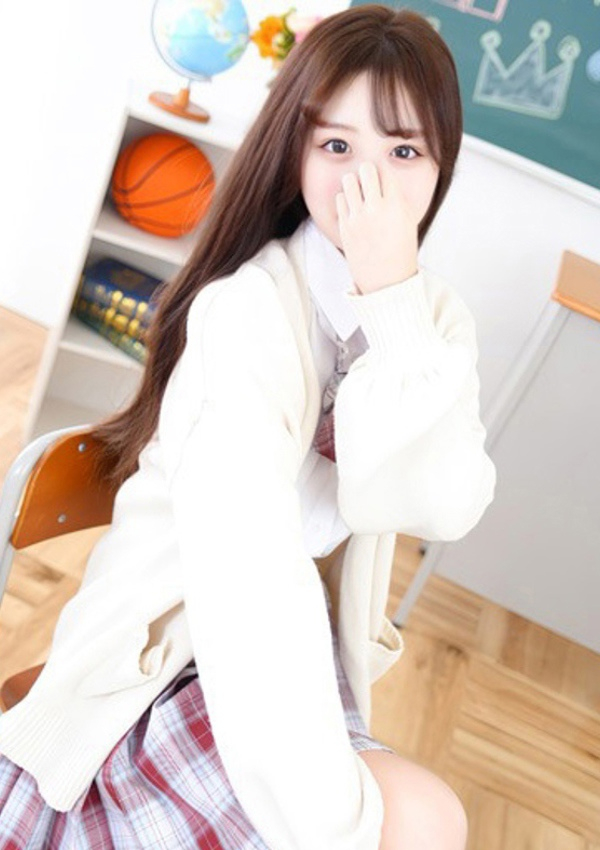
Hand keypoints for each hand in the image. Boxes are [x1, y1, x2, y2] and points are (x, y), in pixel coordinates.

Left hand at [335, 161, 418, 294]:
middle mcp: (376, 209)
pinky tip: (354, 209)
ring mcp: (358, 217)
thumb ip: (397, 198)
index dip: (384, 172)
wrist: (386, 281)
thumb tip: (384, 178)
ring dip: (355, 182)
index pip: (386, 171)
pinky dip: (346, 199)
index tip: (384, 180)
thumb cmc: (400, 250)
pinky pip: (340, 199)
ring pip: (349, 180)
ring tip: (361, 194)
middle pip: (366, 169)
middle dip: (368, 171)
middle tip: (371, 181)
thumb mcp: (408, 221)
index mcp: (396, 206)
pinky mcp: (344, 226)